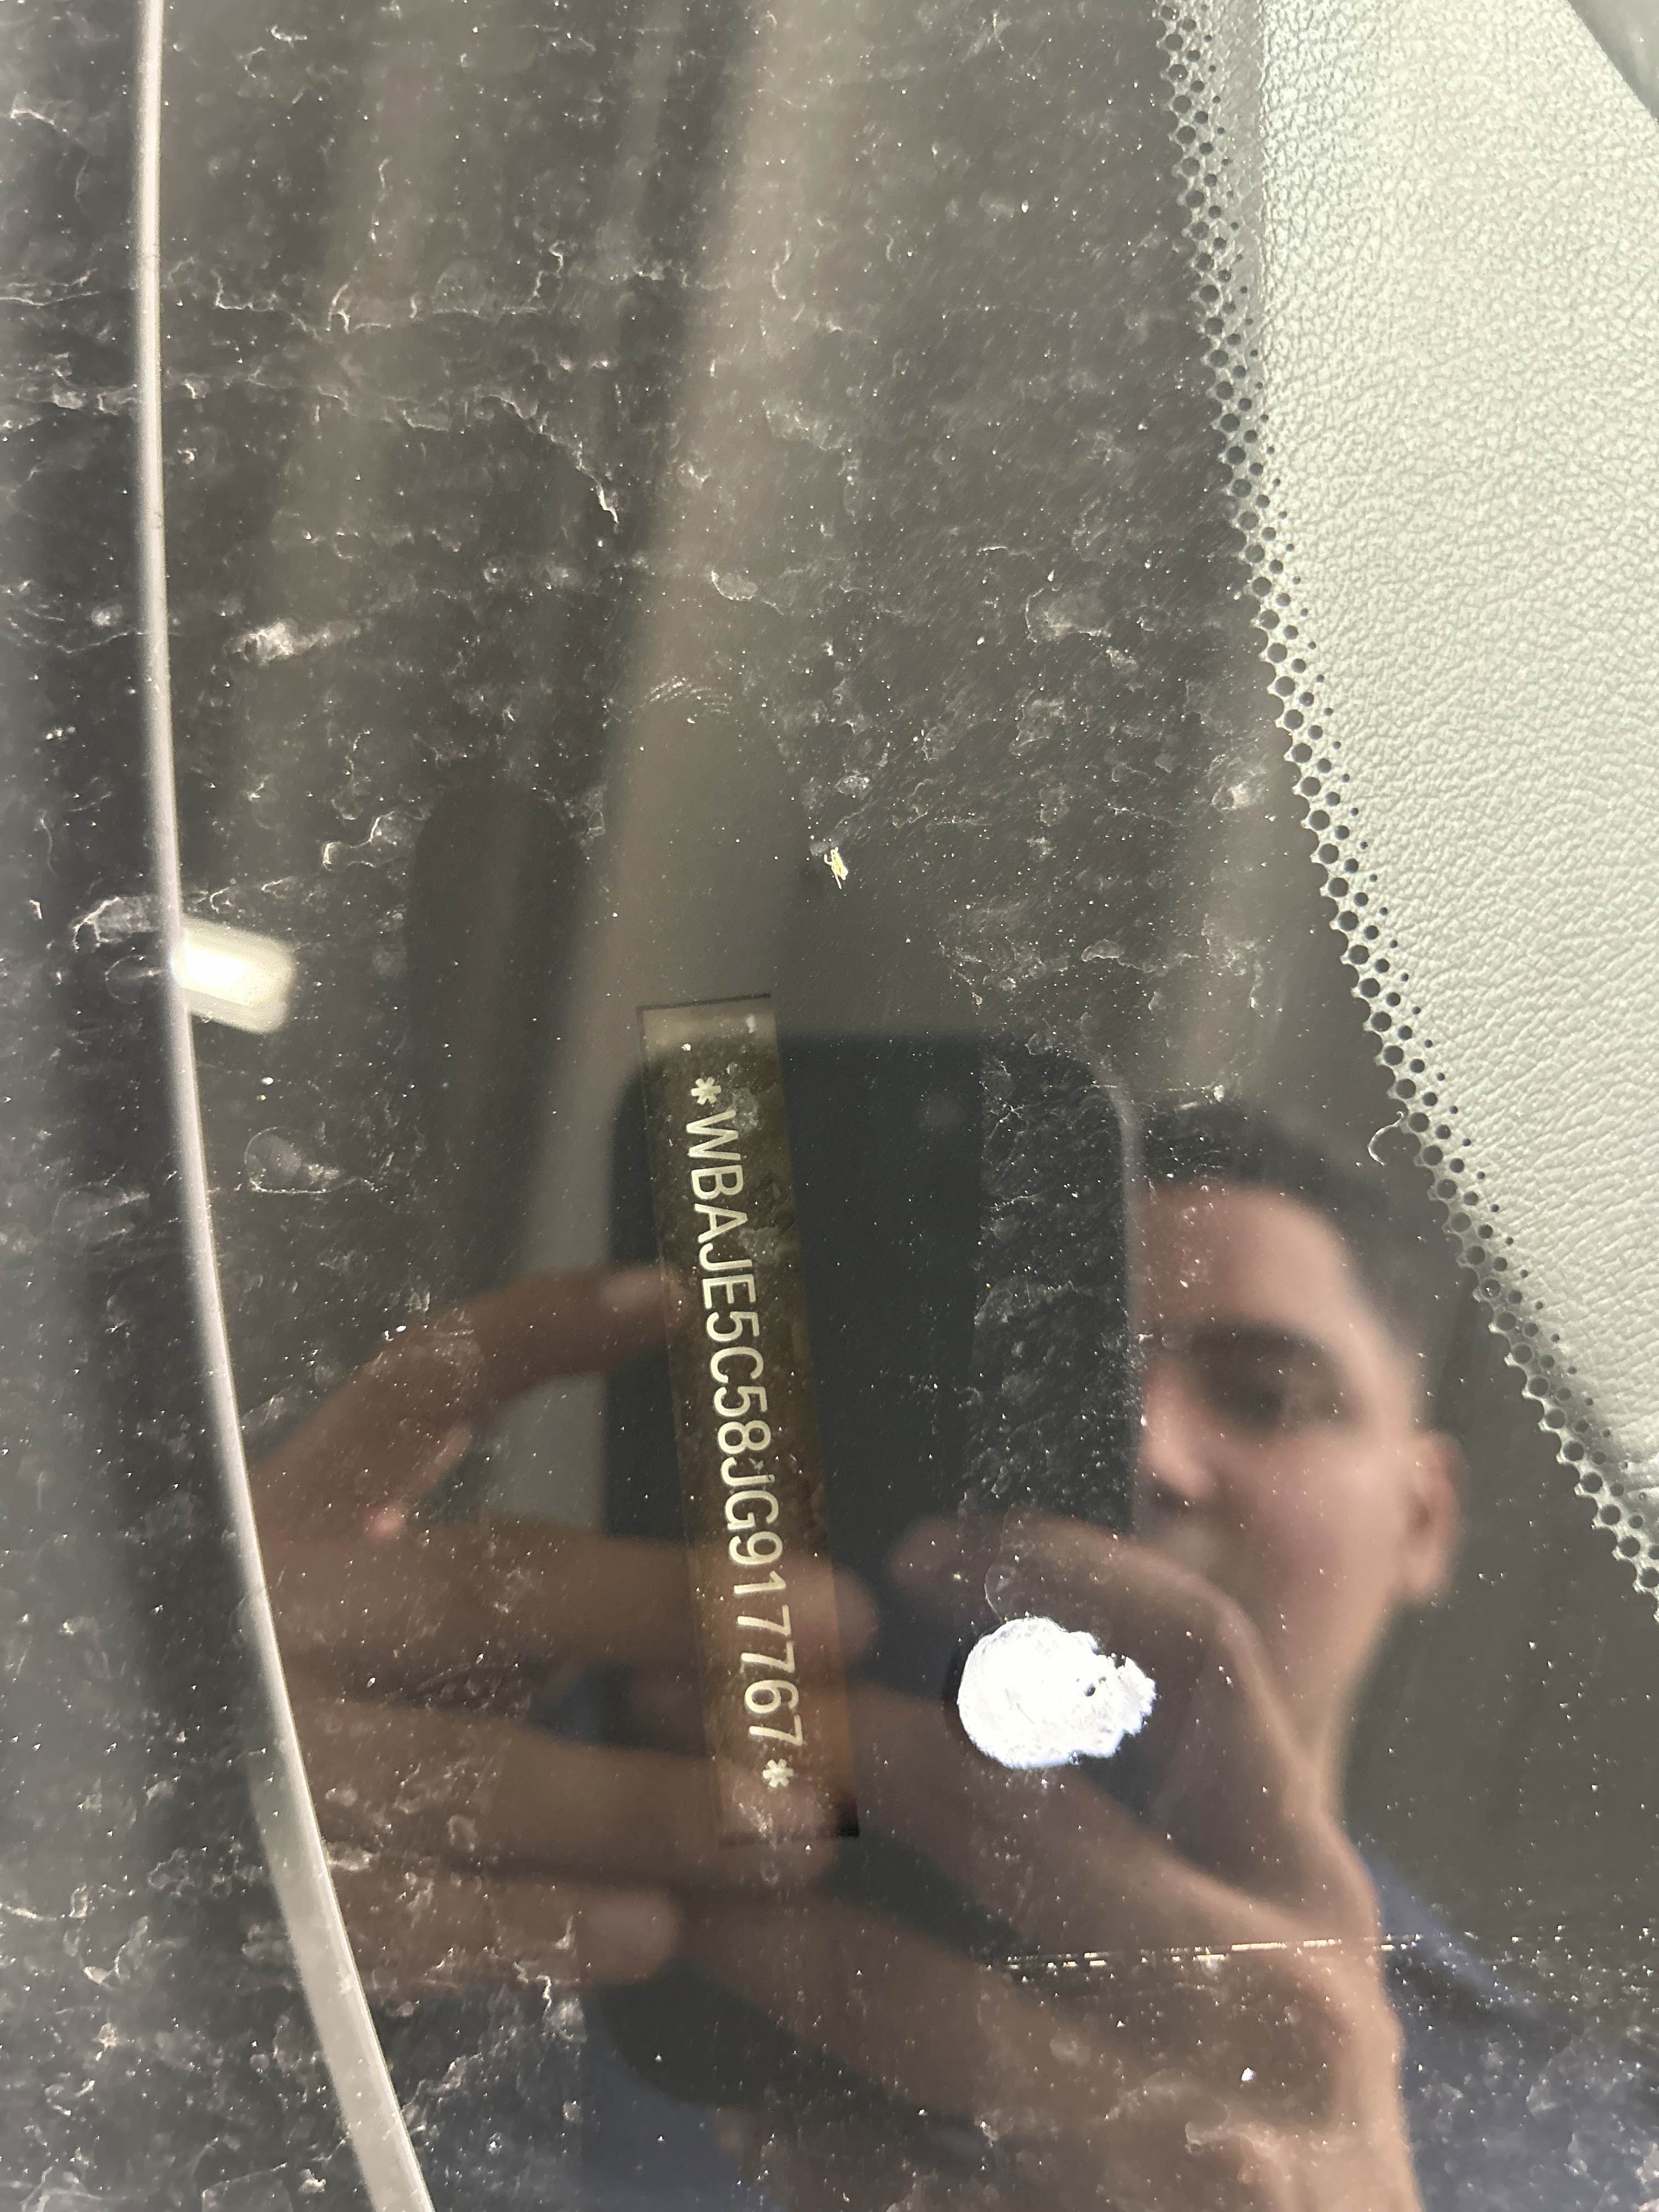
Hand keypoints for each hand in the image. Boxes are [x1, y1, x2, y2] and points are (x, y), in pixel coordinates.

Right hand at [253, 1268, 858, 1999]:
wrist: (112, 1805)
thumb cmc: (308, 1653)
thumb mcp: (362, 1538)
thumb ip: (486, 1468)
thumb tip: (660, 1313)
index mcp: (302, 1512)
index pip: (414, 1390)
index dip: (537, 1336)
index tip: (671, 1296)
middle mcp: (285, 1619)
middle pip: (487, 1592)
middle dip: (670, 1604)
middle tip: (836, 1618)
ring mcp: (277, 1764)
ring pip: (476, 1773)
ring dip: (645, 1799)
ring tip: (794, 1821)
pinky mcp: (280, 1905)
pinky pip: (420, 1922)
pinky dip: (536, 1928)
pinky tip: (650, 1928)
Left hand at [690, 1514, 1420, 2210]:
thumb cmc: (1270, 2134)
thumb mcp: (1264, 1963)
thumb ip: (1160, 1842)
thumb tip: (935, 1692)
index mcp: (1309, 1882)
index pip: (1203, 1655)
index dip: (1059, 1569)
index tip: (915, 1550)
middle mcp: (1278, 1995)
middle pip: (1007, 1807)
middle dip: (822, 1749)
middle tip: (693, 1717)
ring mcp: (1196, 2143)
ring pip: (924, 2005)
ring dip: (770, 1942)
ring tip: (679, 1899)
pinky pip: (900, 2180)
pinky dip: (799, 2132)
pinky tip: (736, 2095)